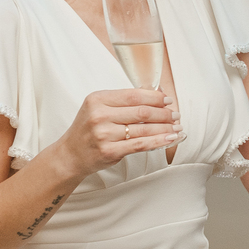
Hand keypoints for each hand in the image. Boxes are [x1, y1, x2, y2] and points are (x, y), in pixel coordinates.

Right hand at [56, 89, 179, 177]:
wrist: (70, 154)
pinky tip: (171, 138)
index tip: (168, 100)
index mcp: (97, 99)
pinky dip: (159, 141)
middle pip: (142, 112)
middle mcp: (99, 115)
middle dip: (164, 113)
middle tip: (176, 115)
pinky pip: (141, 145)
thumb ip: (125, 101)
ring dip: (166, 128)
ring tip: (177, 127)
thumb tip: (158, 94)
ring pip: (144, 129)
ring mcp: (103, 134)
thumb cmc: (89, 129)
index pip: (134, 95)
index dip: (155, 97)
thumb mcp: (100, 108)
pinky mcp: (109, 151)